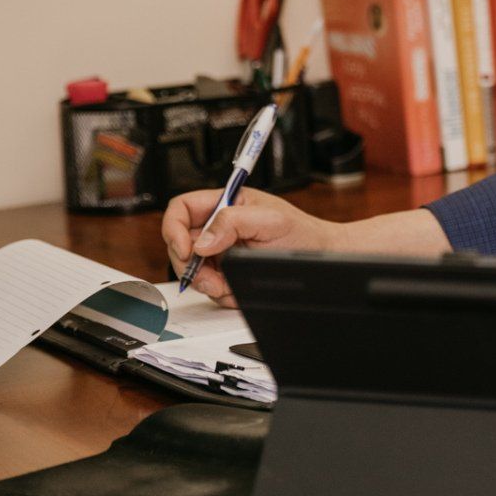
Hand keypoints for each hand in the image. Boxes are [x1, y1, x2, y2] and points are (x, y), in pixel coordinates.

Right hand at [160, 187, 339, 305]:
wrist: (321, 258)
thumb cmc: (303, 233)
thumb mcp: (270, 221)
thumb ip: (233, 222)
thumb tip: (202, 241)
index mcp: (227, 203)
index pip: (182, 208)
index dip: (174, 228)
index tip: (187, 250)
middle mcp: (220, 226)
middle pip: (181, 243)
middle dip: (191, 266)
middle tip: (210, 279)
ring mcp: (221, 250)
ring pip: (192, 269)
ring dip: (207, 283)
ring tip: (229, 285)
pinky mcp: (227, 272)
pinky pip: (209, 286)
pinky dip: (220, 293)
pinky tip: (237, 289)